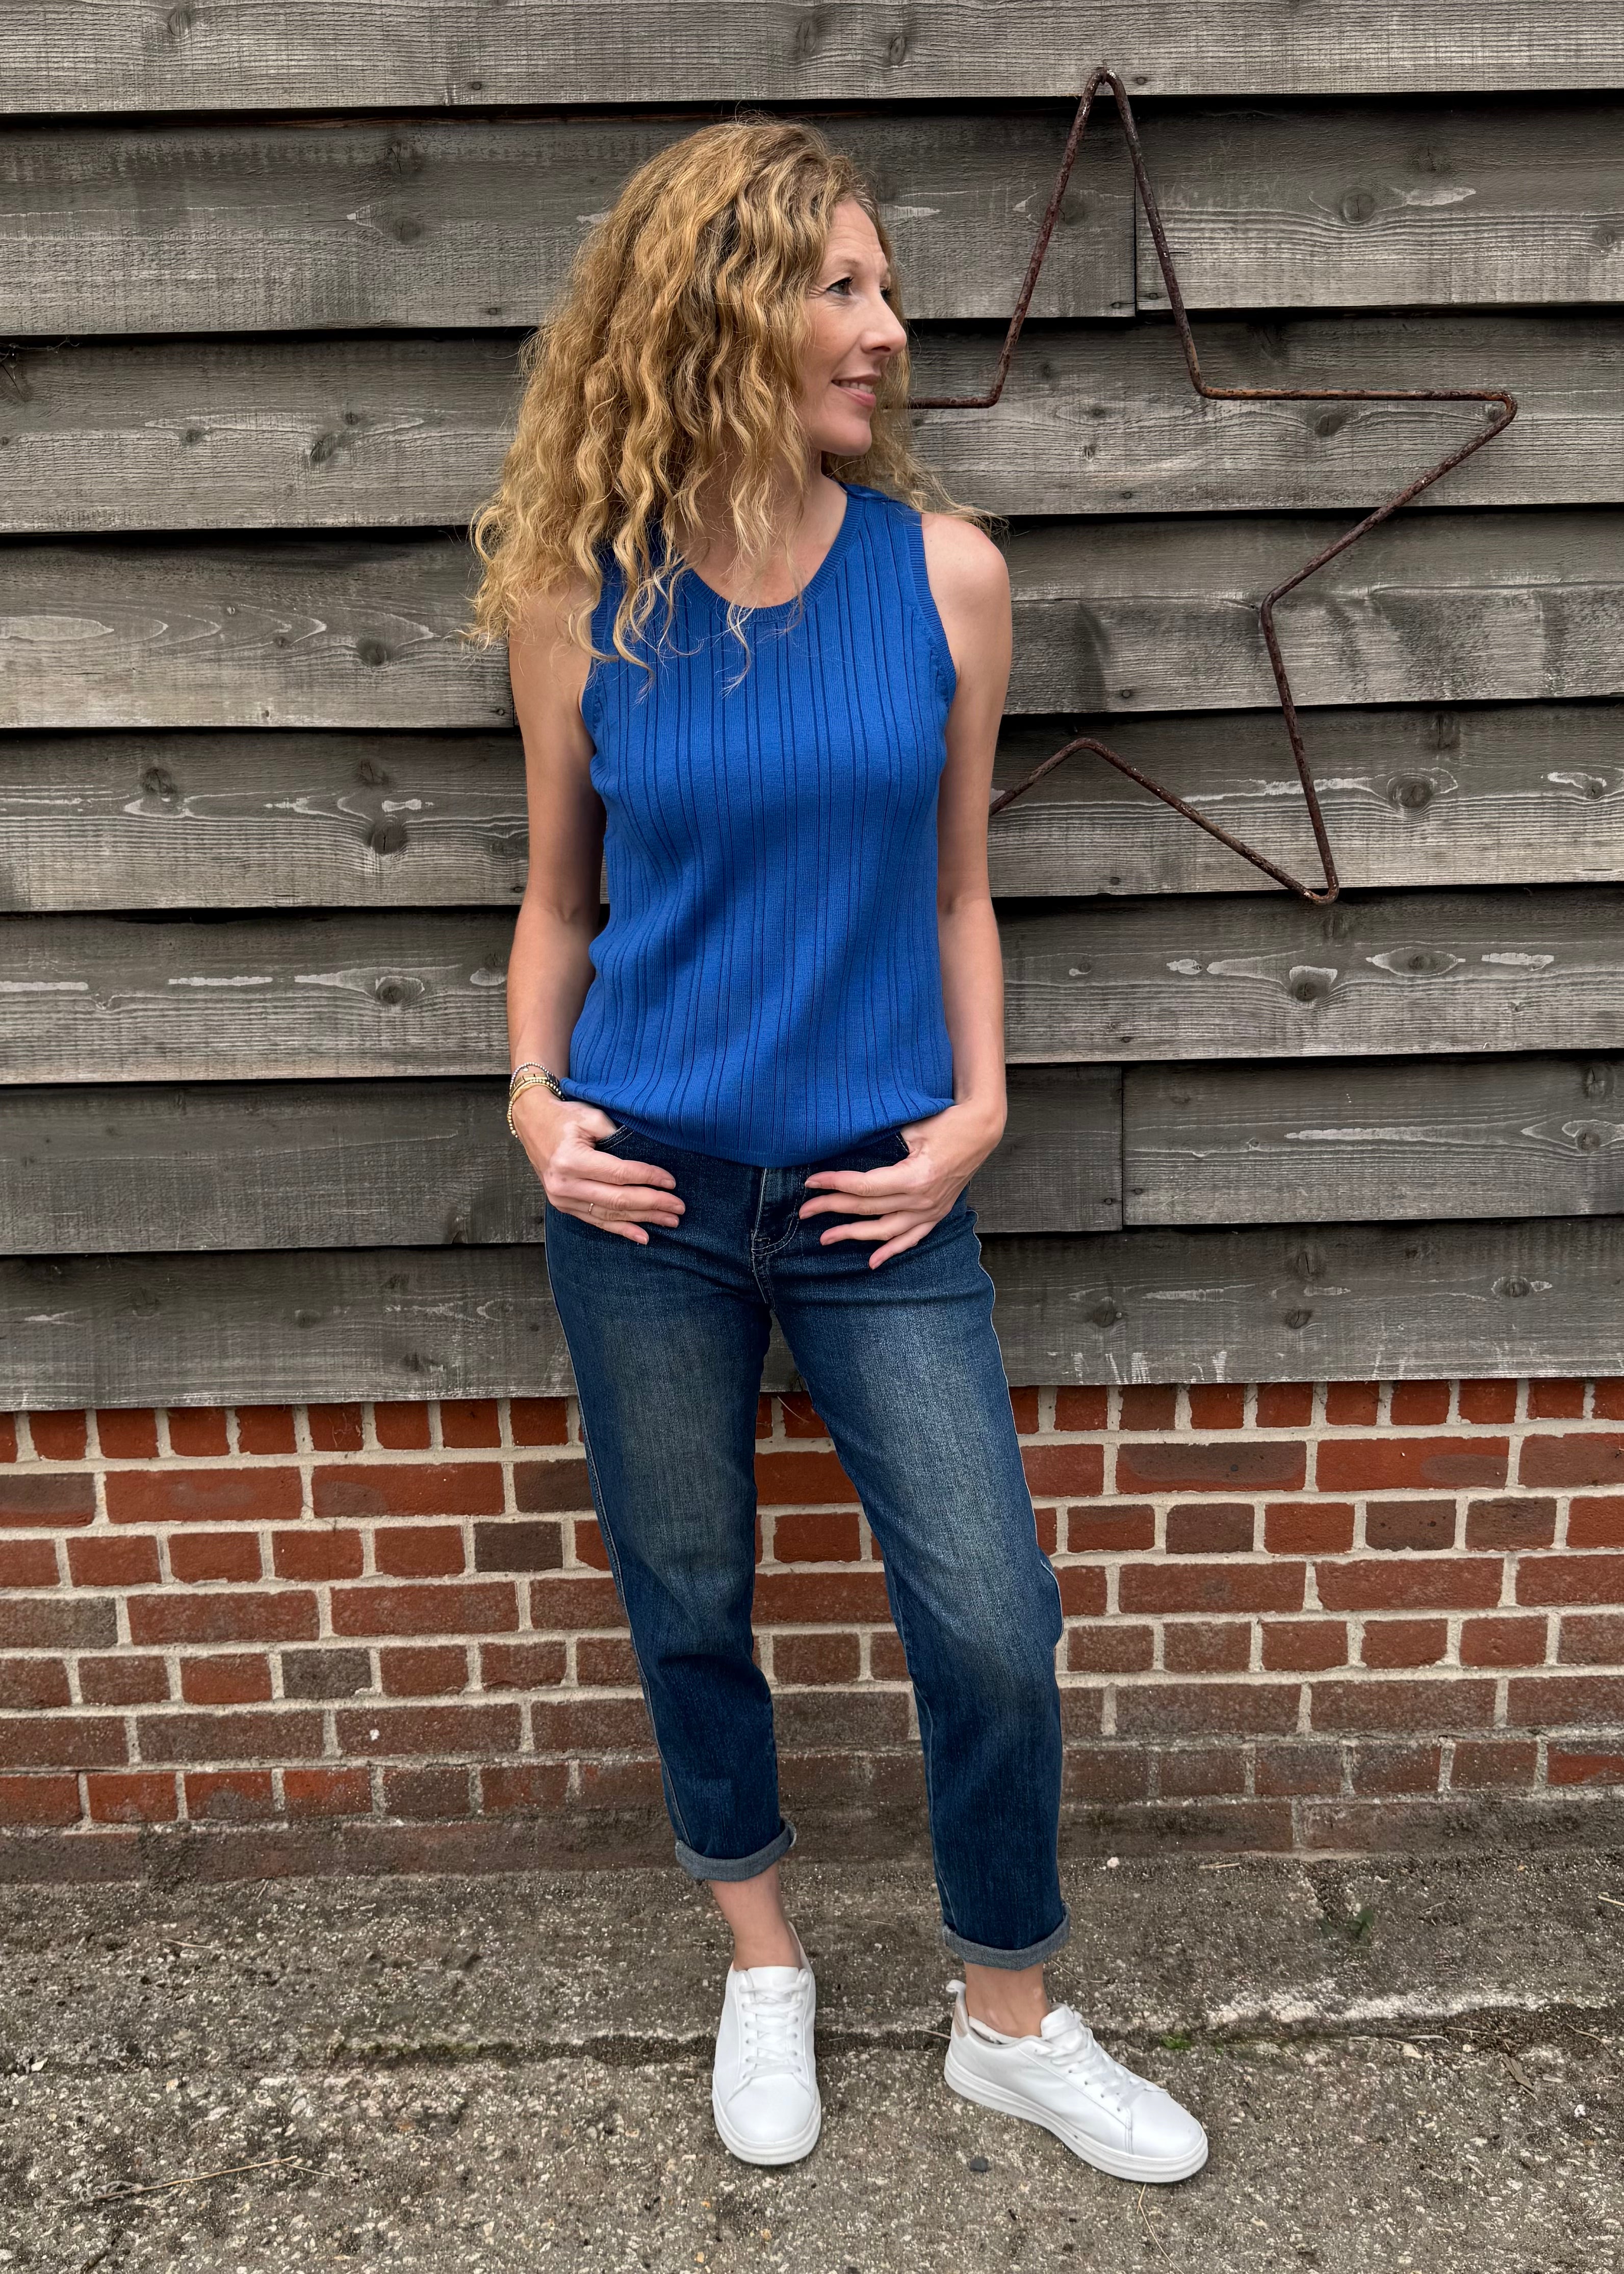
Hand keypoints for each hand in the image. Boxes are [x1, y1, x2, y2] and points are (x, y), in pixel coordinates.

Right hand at [511, 1088, 683, 1245]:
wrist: (532, 1123)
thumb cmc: (565, 1117)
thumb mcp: (591, 1117)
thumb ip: (617, 1136)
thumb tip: (650, 1157)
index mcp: (571, 1160)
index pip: (619, 1174)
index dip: (648, 1178)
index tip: (672, 1182)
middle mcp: (564, 1184)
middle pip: (617, 1199)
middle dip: (652, 1204)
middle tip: (679, 1208)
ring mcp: (562, 1199)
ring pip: (609, 1214)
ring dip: (642, 1219)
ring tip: (670, 1221)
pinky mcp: (564, 1206)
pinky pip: (596, 1221)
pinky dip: (621, 1229)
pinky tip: (643, 1236)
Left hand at [797, 1100, 1001, 1267]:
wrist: (981, 1129)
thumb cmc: (946, 1122)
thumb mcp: (912, 1128)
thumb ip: (882, 1144)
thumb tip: (848, 1151)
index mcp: (914, 1177)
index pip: (864, 1186)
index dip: (834, 1184)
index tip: (810, 1182)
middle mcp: (922, 1200)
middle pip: (868, 1208)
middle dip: (832, 1209)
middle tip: (805, 1211)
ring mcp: (931, 1210)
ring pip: (885, 1230)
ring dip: (854, 1235)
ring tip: (826, 1238)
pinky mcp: (937, 1213)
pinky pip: (911, 1238)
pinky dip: (891, 1250)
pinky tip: (872, 1262)